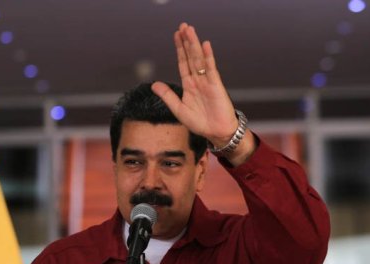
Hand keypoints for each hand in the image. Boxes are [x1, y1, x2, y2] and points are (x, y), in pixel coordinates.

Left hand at [152, 23, 254, 164]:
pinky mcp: (216, 85)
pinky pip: (211, 68)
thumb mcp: (178, 109)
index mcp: (189, 85)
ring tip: (190, 30)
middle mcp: (198, 80)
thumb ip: (167, 96)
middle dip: (186, 41)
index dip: (179, 49)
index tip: (176, 35)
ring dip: (194, 44)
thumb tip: (154, 84)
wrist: (215, 132)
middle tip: (183, 26)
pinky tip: (205, 45)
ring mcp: (207, 81)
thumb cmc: (199, 122)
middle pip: (191, 56)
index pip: (183, 63)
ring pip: (199, 59)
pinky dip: (208, 57)